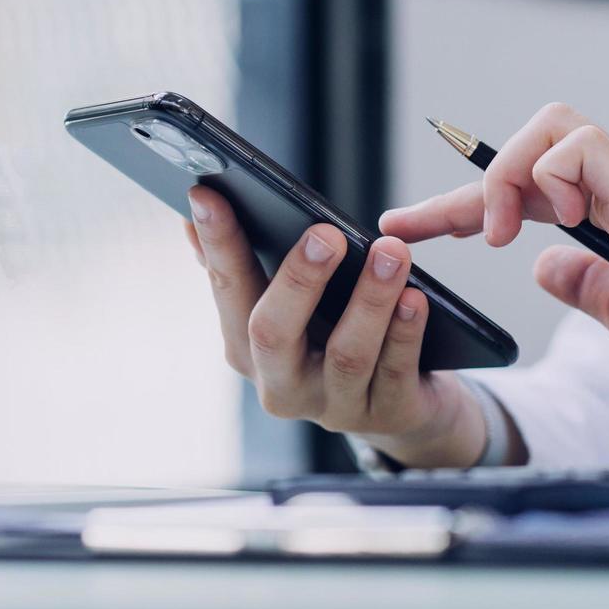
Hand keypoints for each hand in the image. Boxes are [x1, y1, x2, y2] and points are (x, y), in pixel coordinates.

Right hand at [187, 186, 491, 465]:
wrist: (401, 405)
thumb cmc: (334, 339)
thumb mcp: (289, 309)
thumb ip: (244, 268)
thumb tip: (194, 213)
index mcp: (246, 348)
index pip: (226, 288)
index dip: (217, 243)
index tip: (208, 194)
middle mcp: (280, 383)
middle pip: (273, 334)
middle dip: (298, 280)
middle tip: (325, 233)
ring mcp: (333, 406)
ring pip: (346, 355)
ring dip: (369, 300)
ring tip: (391, 253)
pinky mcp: (386, 414)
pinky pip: (395, 373)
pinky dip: (405, 333)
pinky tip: (415, 298)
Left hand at [382, 103, 608, 446]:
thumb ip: (588, 285)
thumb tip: (545, 264)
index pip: (539, 190)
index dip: (469, 205)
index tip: (414, 228)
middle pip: (537, 147)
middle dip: (464, 184)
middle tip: (411, 227)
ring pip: (553, 125)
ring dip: (503, 175)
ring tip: (494, 236)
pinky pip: (573, 146)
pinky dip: (542, 178)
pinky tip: (547, 228)